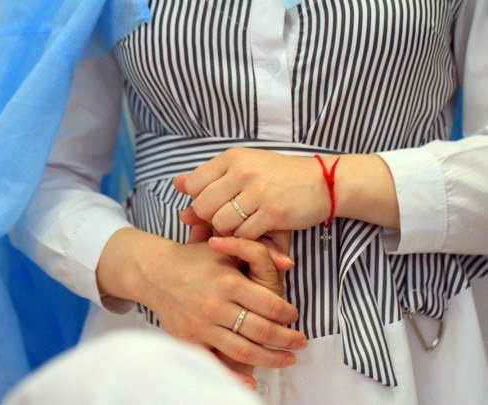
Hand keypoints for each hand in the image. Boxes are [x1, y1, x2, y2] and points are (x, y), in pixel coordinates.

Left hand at [174, 147, 329, 239]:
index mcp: (232, 157)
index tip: (215, 204)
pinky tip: (258, 228)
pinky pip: (243, 234)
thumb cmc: (278, 176)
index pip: (194, 184)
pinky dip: (246, 237)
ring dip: (228, 230)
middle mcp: (242, 171)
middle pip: (203, 207)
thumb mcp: (243, 167)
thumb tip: (177, 184)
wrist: (322, 182)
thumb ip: (210, 176)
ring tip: (243, 224)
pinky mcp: (272, 212)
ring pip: (220, 223)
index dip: (199, 200)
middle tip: (229, 218)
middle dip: (211, 219)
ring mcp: (257, 192)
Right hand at [188, 226, 295, 388]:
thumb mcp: (226, 249)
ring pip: (244, 351)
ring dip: (271, 359)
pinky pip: (215, 364)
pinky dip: (235, 377)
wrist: (156, 272)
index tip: (294, 316)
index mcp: (229, 283)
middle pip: (262, 331)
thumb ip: (258, 253)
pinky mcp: (188, 340)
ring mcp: (201, 326)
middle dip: (287, 339)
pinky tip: (253, 382)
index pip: (271, 306)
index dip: (289, 314)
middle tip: (301, 342)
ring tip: (287, 359)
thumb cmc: (195, 260)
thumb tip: (290, 265)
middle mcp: (216, 307)